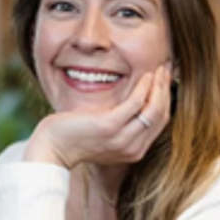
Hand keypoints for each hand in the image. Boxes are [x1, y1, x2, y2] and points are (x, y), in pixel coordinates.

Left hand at [23, 66, 170, 168]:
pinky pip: (136, 103)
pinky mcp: (110, 126)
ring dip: (159, 85)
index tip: (165, 80)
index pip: (160, 122)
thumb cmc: (75, 138)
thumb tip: (135, 102)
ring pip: (154, 109)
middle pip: (161, 115)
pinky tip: (144, 75)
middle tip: (167, 68)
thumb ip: (122, 124)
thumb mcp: (105, 135)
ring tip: (158, 68)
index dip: (166, 98)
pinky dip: (144, 87)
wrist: (53, 149)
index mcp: (134, 151)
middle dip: (166, 89)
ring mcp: (122, 139)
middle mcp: (132, 148)